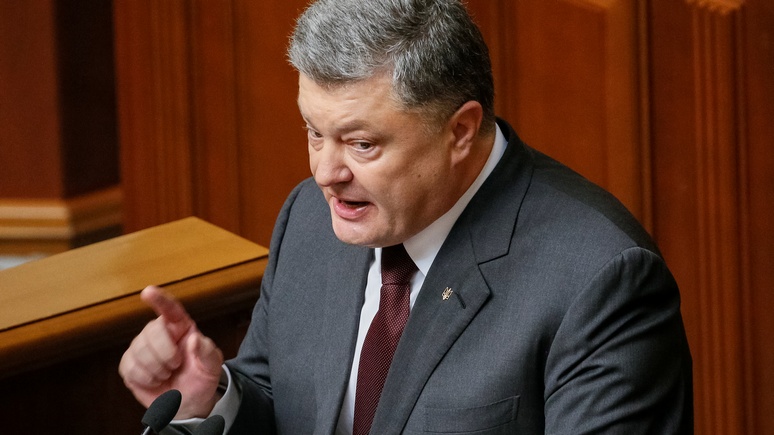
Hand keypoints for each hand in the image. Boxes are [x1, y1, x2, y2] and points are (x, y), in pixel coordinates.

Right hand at [119, 286, 223, 418]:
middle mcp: (160, 333)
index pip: (170, 309)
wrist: (189, 403)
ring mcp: (142, 348)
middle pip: (151, 331)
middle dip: (165, 353)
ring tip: (167, 374)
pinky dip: (144, 378)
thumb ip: (207, 352)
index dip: (159, 299)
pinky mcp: (129, 364)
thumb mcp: (212, 366)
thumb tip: (195, 339)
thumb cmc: (201, 378)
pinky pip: (129, 366)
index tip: (148, 292)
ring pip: (138, 349)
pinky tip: (154, 381)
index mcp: (181, 327)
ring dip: (155, 368)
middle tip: (176, 366)